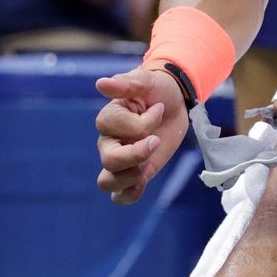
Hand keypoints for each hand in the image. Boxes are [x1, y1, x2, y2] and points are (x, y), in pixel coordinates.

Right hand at [95, 66, 188, 204]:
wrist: (175, 102)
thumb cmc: (158, 90)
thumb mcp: (147, 82)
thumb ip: (126, 84)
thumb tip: (101, 84)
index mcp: (109, 118)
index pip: (117, 128)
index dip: (143, 123)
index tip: (158, 108)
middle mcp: (109, 141)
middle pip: (109, 160)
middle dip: (136, 154)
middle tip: (156, 141)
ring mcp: (121, 159)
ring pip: (107, 182)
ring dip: (130, 177)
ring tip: (146, 165)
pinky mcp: (134, 172)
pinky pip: (120, 195)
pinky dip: (130, 194)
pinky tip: (144, 181)